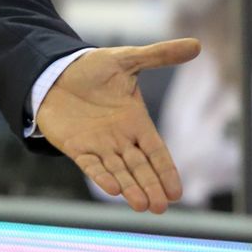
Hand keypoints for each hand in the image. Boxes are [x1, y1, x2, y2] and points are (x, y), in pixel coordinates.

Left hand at [34, 39, 201, 213]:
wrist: (55, 71)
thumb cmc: (92, 68)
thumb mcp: (127, 59)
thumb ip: (159, 56)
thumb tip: (196, 44)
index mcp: (136, 122)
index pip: (156, 151)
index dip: (166, 170)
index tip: (177, 192)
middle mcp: (120, 139)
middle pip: (139, 168)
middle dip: (150, 186)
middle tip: (161, 207)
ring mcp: (98, 145)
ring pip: (119, 171)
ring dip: (130, 188)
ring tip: (142, 206)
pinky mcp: (76, 147)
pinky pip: (91, 166)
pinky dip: (101, 177)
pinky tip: (113, 190)